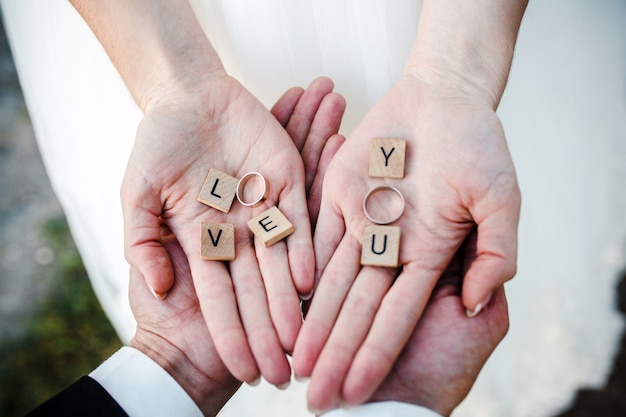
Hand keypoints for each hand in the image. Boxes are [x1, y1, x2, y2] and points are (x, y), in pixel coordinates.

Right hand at [123, 76, 344, 386]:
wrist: (186, 99)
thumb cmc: (156, 146)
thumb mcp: (136, 197)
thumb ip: (142, 241)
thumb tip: (162, 285)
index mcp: (204, 242)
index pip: (221, 298)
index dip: (233, 333)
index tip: (245, 370)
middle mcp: (238, 232)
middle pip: (259, 290)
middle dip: (270, 328)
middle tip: (287, 368)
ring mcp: (264, 209)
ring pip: (283, 261)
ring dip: (293, 298)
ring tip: (305, 335)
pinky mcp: (286, 180)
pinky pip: (300, 217)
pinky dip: (307, 247)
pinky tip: (314, 278)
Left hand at [293, 74, 519, 410]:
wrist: (443, 98)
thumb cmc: (479, 144)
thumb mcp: (500, 198)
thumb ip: (495, 251)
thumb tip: (480, 300)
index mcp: (427, 254)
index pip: (396, 316)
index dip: (375, 354)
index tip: (356, 393)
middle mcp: (390, 246)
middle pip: (356, 309)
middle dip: (335, 351)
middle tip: (312, 396)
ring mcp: (361, 222)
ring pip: (330, 281)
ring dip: (311, 319)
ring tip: (292, 359)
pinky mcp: (337, 194)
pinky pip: (313, 233)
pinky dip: (299, 267)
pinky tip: (283, 300)